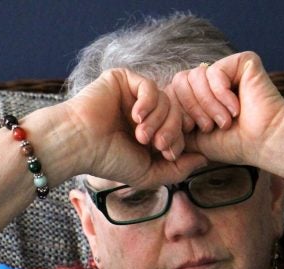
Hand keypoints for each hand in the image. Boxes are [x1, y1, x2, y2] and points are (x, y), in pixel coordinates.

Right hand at [62, 68, 206, 185]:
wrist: (79, 145)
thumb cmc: (109, 161)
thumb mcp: (149, 173)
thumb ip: (179, 169)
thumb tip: (205, 158)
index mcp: (150, 130)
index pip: (180, 128)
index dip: (180, 141)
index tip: (167, 154)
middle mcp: (143, 110)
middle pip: (177, 112)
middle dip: (172, 131)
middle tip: (156, 144)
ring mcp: (133, 94)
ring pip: (166, 99)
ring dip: (158, 120)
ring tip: (141, 135)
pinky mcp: (122, 79)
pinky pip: (149, 85)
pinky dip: (148, 103)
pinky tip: (136, 117)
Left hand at [167, 52, 283, 165]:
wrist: (262, 142)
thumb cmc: (235, 144)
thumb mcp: (193, 138)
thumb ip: (172, 127)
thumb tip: (148, 123)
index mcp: (199, 94)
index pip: (171, 92)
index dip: (176, 112)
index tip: (189, 131)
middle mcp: (212, 79)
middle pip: (179, 81)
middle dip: (190, 109)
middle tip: (210, 127)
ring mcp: (226, 69)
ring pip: (195, 76)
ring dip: (208, 105)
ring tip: (225, 121)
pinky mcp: (242, 62)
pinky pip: (214, 71)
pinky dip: (221, 94)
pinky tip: (237, 108)